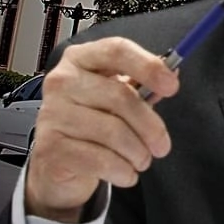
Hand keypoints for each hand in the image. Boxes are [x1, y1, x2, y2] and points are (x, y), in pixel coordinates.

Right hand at [24, 38, 178, 223]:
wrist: (56, 161)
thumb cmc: (93, 120)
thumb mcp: (119, 97)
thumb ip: (144, 85)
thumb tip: (173, 72)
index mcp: (81, 59)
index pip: (117, 50)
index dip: (149, 66)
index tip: (172, 86)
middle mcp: (62, 81)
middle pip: (121, 96)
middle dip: (151, 127)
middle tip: (163, 146)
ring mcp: (52, 113)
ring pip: (113, 132)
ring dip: (138, 153)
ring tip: (142, 160)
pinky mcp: (50, 147)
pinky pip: (100, 159)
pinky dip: (122, 170)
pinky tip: (126, 173)